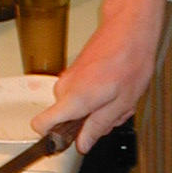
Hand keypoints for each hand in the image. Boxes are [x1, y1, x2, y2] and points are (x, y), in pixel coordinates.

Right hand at [31, 4, 161, 151]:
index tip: (64, 141)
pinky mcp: (76, 70)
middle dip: (89, 122)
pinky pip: (82, 93)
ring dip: (98, 108)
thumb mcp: (122, 103)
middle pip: (66, 119)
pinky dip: (99, 95)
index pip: (40, 124)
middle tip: (113, 112)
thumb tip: (83, 143)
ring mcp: (69, 77)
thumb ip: (98, 126)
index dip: (51, 137)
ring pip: (77, 106)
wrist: (131, 28)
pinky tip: (116, 86)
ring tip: (118, 97)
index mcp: (74, 98)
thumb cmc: (130, 59)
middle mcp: (66, 87)